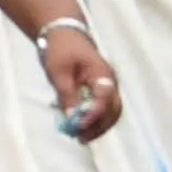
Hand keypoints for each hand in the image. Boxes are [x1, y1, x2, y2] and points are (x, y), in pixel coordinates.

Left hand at [43, 15, 125, 143]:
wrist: (64, 34)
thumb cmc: (60, 49)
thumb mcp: (58, 70)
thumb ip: (66, 93)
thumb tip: (72, 117)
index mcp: (102, 74)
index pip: (104, 99)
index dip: (94, 115)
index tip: (79, 126)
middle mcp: (110, 82)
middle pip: (113, 110)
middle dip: (99, 126)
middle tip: (81, 138)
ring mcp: (108, 87)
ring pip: (110, 113)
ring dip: (98, 126)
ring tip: (80, 137)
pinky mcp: (101, 91)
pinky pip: (102, 109)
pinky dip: (94, 120)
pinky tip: (80, 127)